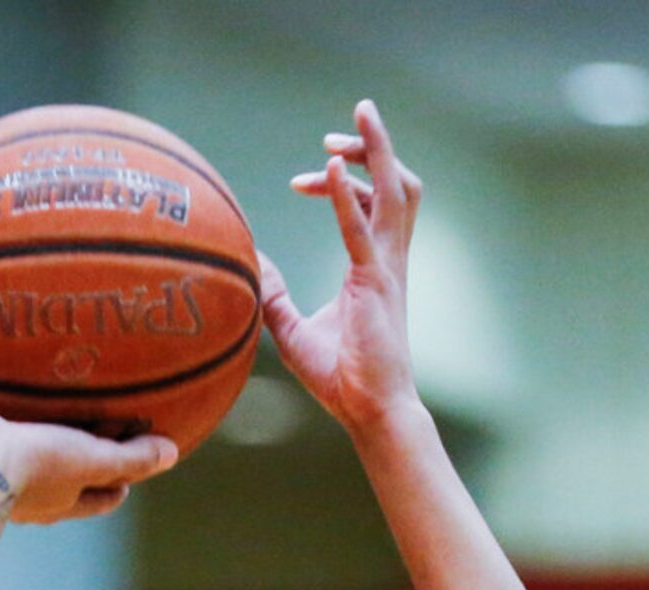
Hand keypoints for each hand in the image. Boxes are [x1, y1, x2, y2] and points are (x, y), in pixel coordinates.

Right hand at [0, 405, 177, 523]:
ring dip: (56, 443)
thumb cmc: (37, 463)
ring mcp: (7, 478)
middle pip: (74, 480)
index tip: (132, 467)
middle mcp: (37, 496)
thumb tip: (171, 454)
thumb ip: (130, 459)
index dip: (121, 483)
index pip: (103, 498)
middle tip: (109, 429)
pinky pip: (10, 440)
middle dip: (93, 460)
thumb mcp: (92, 459)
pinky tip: (20, 407)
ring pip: (41, 461)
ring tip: (66, 414)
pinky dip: (23, 426)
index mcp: (66, 502)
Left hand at [260, 99, 423, 437]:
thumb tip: (251, 266)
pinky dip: (343, 198)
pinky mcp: (374, 285)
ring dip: (377, 151)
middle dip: (374, 147)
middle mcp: (388, 260)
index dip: (343, 181)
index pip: (371, 205)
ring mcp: (386, 269)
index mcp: (375, 267)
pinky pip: (360, 231)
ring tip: (358, 119)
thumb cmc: (341, 377)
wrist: (369, 411)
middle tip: (340, 129)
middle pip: (396, 184)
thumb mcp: (292, 330)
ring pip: (397, 192)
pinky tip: (327, 170)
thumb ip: (275, 295)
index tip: (306, 177)